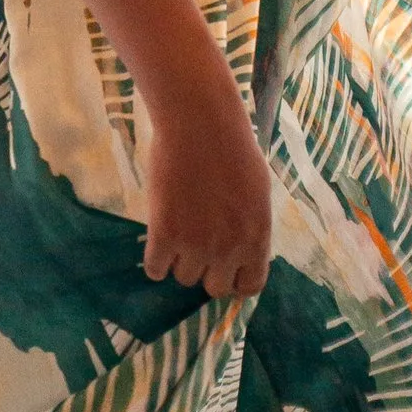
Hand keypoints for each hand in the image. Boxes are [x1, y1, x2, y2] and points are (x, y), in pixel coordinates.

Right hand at [143, 80, 272, 300]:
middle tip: (196, 248)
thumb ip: (250, 228)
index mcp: (256, 238)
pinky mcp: (164, 235)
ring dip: (179, 260)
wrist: (200, 124)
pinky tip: (158, 237)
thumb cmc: (232, 149)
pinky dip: (155, 258)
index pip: (250, 286)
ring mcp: (195, 245)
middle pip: (213, 287)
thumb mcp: (257, 194)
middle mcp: (228, 249)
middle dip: (206, 271)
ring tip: (177, 230)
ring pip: (183, 277)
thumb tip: (240, 251)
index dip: (235, 280)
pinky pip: (155, 269)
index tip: (223, 268)